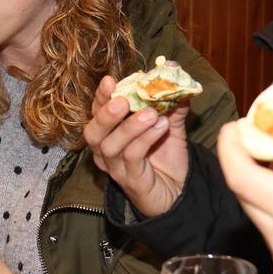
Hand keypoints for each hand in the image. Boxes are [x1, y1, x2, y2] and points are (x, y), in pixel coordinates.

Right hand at [83, 75, 189, 217]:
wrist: (179, 192)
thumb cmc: (167, 159)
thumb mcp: (170, 126)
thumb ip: (172, 105)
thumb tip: (177, 81)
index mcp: (110, 133)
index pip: (97, 113)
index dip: (100, 97)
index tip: (109, 81)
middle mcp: (106, 151)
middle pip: (93, 133)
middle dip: (105, 114)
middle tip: (122, 100)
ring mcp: (117, 168)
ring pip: (110, 146)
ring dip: (129, 127)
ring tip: (151, 113)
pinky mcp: (131, 181)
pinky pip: (133, 158)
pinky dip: (146, 139)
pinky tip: (161, 126)